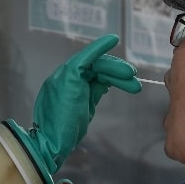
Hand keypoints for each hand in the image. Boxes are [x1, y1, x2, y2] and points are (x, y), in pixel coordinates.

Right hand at [2, 34, 140, 183]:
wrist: (50, 143)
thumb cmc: (64, 133)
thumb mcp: (83, 110)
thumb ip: (91, 95)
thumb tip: (106, 84)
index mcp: (64, 85)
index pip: (89, 73)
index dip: (108, 74)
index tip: (124, 79)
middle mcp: (61, 77)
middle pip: (93, 66)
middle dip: (116, 72)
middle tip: (134, 81)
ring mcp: (63, 74)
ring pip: (94, 63)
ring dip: (116, 68)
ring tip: (133, 77)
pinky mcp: (69, 75)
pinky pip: (87, 56)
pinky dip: (100, 47)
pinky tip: (112, 40)